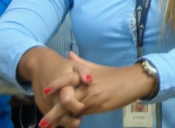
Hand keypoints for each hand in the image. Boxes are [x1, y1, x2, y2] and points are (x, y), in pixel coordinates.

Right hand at [19, 48, 80, 125]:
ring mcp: (44, 103)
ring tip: (74, 118)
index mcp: (61, 86)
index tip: (83, 107)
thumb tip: (89, 81)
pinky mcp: (41, 106)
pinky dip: (59, 117)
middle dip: (71, 121)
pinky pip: (51, 116)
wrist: (39, 66)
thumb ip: (84, 71)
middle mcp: (51, 97)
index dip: (76, 107)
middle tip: (79, 119)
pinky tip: (66, 115)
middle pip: (60, 116)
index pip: (67, 101)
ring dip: (65, 120)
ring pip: (56, 119)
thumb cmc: (62, 66)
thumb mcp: (74, 65)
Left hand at [40, 53, 154, 126]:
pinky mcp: (98, 106)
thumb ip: (80, 63)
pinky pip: (83, 115)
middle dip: (53, 113)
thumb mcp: (96, 67)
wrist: (133, 81)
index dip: (55, 86)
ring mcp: (92, 97)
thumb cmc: (115, 74)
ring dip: (60, 120)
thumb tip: (69, 54)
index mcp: (85, 75)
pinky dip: (73, 120)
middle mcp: (87, 86)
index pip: (66, 80)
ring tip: (48, 126)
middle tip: (42, 123)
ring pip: (72, 110)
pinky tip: (66, 125)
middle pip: (66, 100)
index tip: (45, 92)